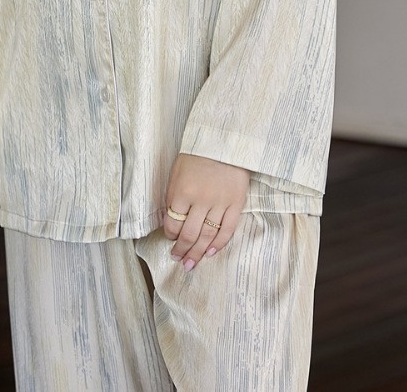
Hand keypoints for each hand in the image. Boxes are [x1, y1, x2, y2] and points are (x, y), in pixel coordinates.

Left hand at [162, 153, 249, 270]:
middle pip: (189, 234)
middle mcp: (200, 200)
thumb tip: (170, 220)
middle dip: (182, 250)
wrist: (224, 142)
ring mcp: (220, 203)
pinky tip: (211, 252)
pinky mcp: (236, 203)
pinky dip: (219, 243)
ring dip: (198, 252)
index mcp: (182, 191)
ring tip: (191, 263)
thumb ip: (173, 196)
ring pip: (207, 236)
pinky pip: (227, 229)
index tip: (170, 239)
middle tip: (179, 260)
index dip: (170, 234)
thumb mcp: (177, 172)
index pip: (173, 222)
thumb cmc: (196, 155)